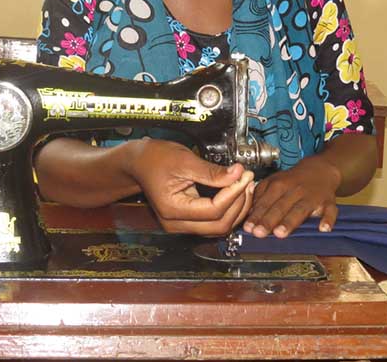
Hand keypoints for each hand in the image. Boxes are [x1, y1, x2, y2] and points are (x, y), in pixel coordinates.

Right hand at [124, 138, 254, 234]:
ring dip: (236, 209)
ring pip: (218, 227)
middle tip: (248, 180)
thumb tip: (238, 174)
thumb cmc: (154, 159)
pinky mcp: (187, 220)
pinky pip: (213, 221)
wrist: (138, 161)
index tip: (244, 175)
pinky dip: (228, 209)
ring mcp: (181, 224)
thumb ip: (212, 172)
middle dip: (238, 203)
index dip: (233, 193)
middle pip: (219, 225)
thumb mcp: (184, 161)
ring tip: (245, 185)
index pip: (214, 210)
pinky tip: (235, 192)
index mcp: (172, 210)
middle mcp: (176, 224)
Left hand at [243, 154, 340, 238]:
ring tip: (281, 233)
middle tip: (259, 232)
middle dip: (269, 220)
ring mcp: (313, 196)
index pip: (265, 201)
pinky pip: (330, 211)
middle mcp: (295, 190)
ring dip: (290, 221)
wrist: (320, 169)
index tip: (248, 227)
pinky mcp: (329, 202)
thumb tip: (248, 212)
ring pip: (300, 210)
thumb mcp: (274, 181)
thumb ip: (261, 196)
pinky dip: (328, 219)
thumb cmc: (293, 180)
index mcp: (280, 184)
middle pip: (280, 207)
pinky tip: (323, 228)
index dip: (256, 215)